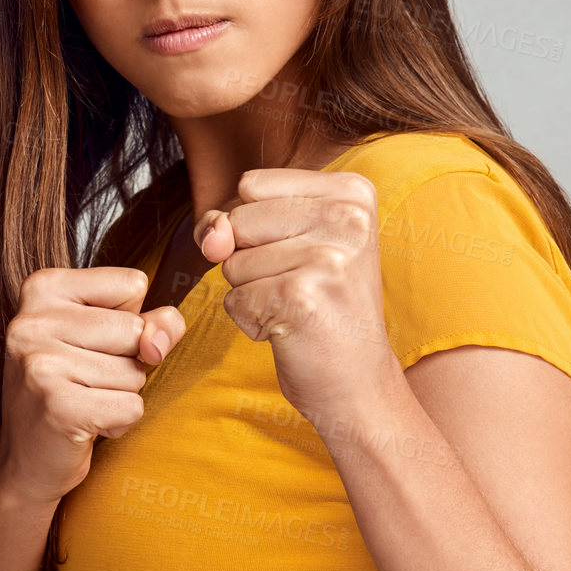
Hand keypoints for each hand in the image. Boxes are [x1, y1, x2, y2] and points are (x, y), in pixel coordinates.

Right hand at [0, 267, 186, 505]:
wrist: (26, 459)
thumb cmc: (73, 388)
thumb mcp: (110, 338)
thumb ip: (152, 321)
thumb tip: (158, 342)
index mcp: (44, 287)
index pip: (133, 284)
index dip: (128, 319)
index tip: (90, 342)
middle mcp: (33, 320)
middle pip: (136, 329)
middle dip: (126, 362)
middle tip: (84, 380)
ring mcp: (41, 363)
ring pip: (135, 371)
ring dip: (121, 395)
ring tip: (83, 401)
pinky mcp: (58, 406)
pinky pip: (131, 406)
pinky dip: (119, 422)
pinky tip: (86, 424)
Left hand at [193, 168, 394, 420]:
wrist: (359, 384)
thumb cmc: (323, 311)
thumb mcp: (286, 244)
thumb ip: (234, 221)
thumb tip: (211, 238)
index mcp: (352, 191)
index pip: (251, 185)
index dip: (257, 228)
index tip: (303, 256)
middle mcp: (346, 217)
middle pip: (239, 219)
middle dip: (250, 260)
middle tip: (302, 288)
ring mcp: (326, 256)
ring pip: (232, 262)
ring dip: (252, 293)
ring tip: (299, 308)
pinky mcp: (299, 297)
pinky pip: (234, 299)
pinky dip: (252, 322)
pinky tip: (292, 330)